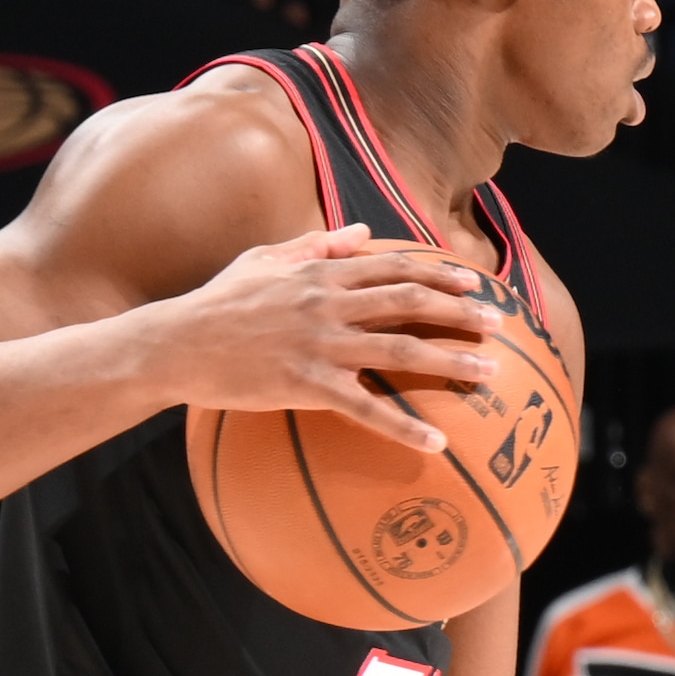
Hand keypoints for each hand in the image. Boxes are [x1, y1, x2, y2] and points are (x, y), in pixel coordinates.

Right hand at [142, 225, 505, 454]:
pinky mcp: (307, 385)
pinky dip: (404, 426)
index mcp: (322, 274)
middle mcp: (328, 304)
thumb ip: (317, 246)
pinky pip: (367, 409)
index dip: (440, 276)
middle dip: (460, 313)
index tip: (476, 287)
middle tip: (498, 326)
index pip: (394, 268)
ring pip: (400, 351)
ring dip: (450, 362)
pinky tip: (436, 442)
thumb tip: (361, 233)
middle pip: (410, 303)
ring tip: (488, 375)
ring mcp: (321, 345)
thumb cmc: (219, 302)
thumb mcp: (264, 260)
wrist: (176, 343)